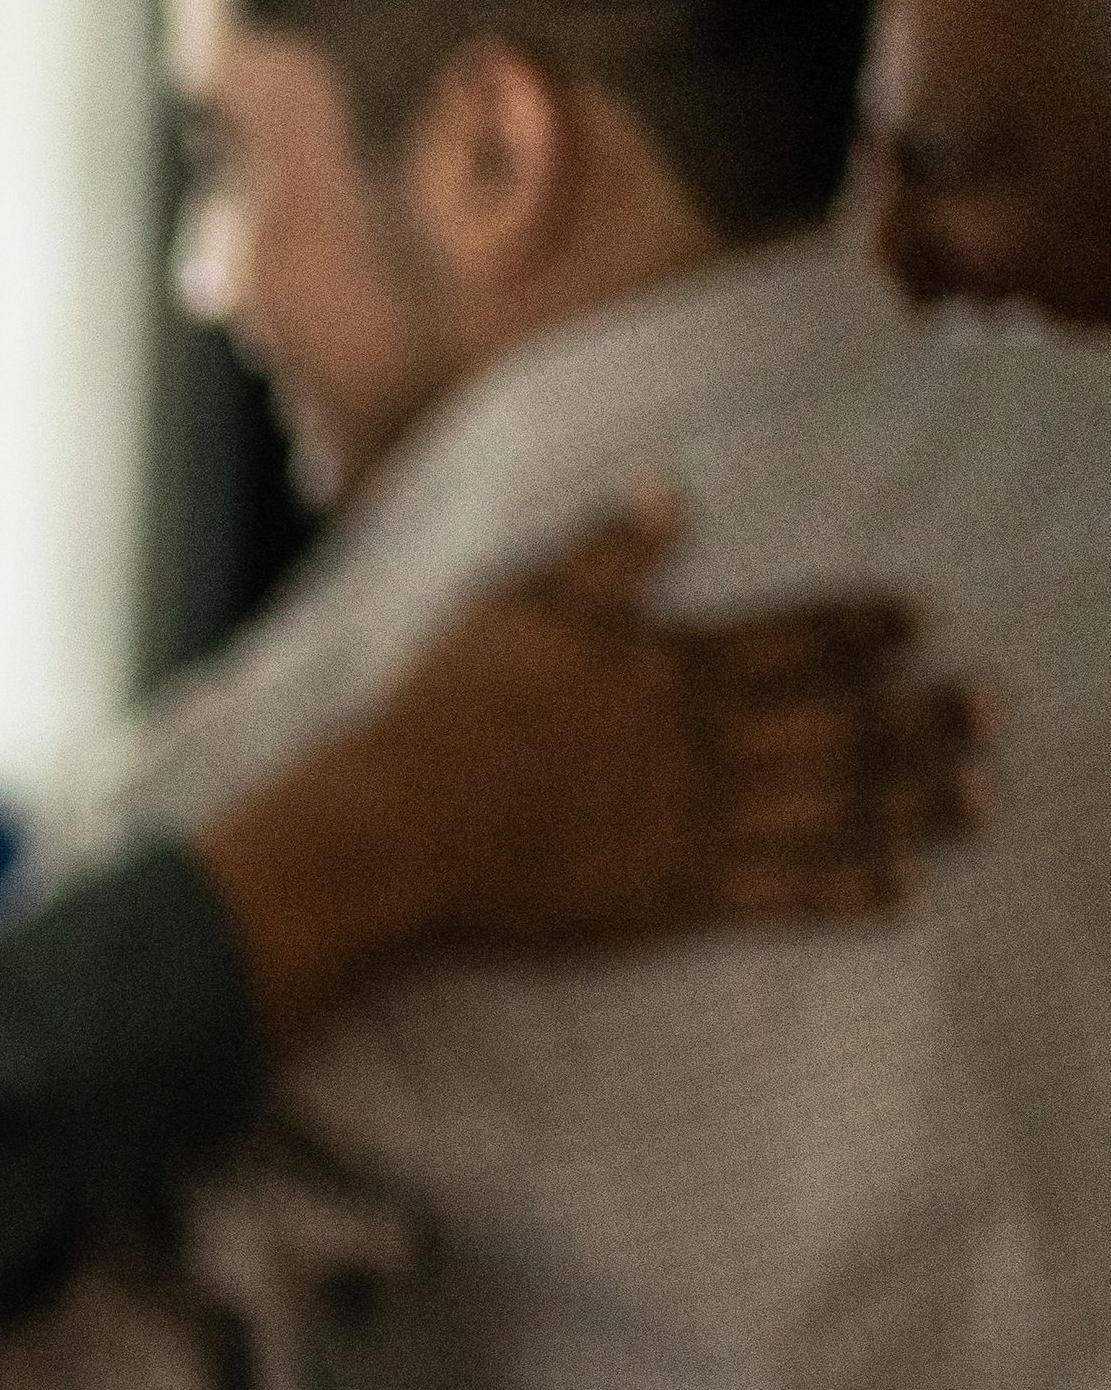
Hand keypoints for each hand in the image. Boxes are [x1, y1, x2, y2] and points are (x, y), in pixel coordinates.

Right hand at [191, 491, 988, 1029]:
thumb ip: (603, 554)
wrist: (397, 830)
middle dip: (924, 716)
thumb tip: (669, 493)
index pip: (793, 639)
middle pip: (839, 723)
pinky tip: (901, 891)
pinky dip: (847, 892)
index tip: (920, 619)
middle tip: (993, 710)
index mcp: (670, 666)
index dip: (861, 626)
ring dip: (915, 801)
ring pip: (832, 805)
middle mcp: (702, 742)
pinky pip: (779, 894)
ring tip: (982, 800)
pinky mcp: (668, 895)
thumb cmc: (442, 715)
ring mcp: (692, 822)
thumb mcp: (516, 606)